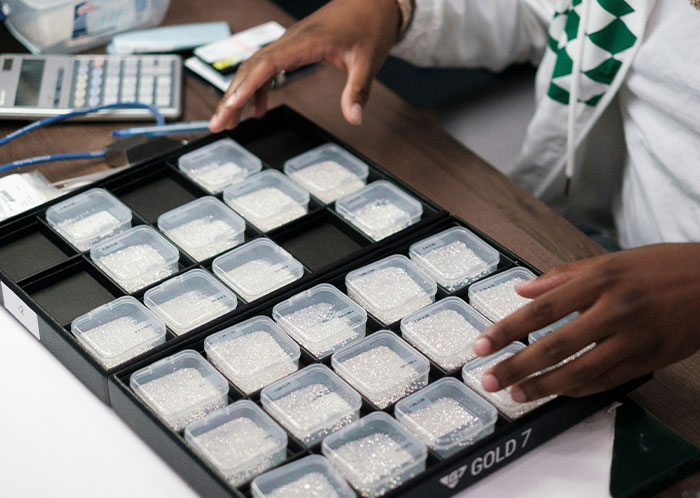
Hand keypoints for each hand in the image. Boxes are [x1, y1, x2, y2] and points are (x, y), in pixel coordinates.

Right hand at [209, 0, 399, 131]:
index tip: (232, 105)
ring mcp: (290, 43)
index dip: (247, 85)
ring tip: (228, 123)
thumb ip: (358, 91)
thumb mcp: (368, 61)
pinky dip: (258, 89)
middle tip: (218, 124)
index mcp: (306, 41)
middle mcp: (291, 40)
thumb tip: (354, 119)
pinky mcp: (294, 48)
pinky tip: (257, 110)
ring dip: (239, 94)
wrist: (374, 1)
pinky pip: (267, 68)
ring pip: (254, 68)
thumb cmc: (370, 25)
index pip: (267, 63)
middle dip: (231, 96)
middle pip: (251, 68)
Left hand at [473, 243, 699, 401]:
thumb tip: (521, 291)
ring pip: (581, 371)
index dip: (507, 330)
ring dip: (543, 387)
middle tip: (489, 380)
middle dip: (517, 366)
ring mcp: (634, 339)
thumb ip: (562, 276)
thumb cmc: (659, 267)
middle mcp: (614, 310)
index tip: (480, 345)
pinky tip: (555, 392)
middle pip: (555, 345)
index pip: (541, 309)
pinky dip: (578, 390)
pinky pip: (607, 381)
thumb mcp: (609, 260)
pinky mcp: (649, 360)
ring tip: (515, 395)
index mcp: (599, 279)